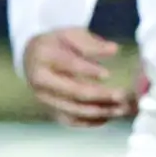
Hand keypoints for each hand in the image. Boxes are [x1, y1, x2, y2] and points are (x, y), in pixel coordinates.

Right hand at [23, 27, 137, 127]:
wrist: (33, 57)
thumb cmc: (57, 44)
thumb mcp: (71, 34)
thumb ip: (91, 43)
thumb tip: (113, 50)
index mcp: (44, 55)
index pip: (68, 65)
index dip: (88, 71)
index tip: (108, 74)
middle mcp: (41, 80)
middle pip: (73, 92)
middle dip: (99, 95)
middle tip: (121, 95)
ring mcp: (45, 98)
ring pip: (74, 110)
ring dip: (100, 111)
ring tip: (122, 108)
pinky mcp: (51, 110)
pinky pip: (72, 120)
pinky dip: (91, 122)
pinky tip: (108, 117)